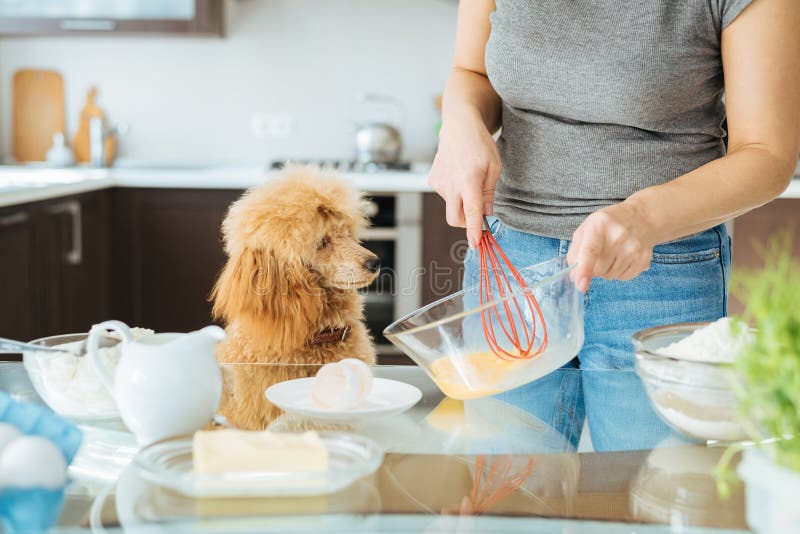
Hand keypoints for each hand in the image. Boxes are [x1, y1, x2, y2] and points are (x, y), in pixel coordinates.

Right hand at [428, 112, 501, 247]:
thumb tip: (486, 213)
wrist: (458, 127)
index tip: (475, 244)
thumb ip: (489, 193)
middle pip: (454, 218)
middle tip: (477, 213)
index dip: (473, 230)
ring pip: (451, 205)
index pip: (471, 212)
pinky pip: (445, 195)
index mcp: (469, 181)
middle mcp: (450, 184)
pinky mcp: (432, 180)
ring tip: (468, 178)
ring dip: (461, 201)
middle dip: (465, 223)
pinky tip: (457, 174)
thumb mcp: (494, 167)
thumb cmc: (480, 145)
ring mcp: (439, 183)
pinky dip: (453, 191)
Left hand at [566, 202, 654, 291]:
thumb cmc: (609, 224)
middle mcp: (619, 236)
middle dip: (593, 268)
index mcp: (600, 224)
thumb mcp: (586, 228)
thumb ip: (575, 251)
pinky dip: (618, 272)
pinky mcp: (643, 259)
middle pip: (598, 269)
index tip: (580, 284)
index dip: (584, 269)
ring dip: (606, 270)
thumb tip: (574, 276)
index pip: (590, 251)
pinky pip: (623, 278)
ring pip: (609, 275)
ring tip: (612, 253)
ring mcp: (633, 248)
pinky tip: (622, 258)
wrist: (642, 218)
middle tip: (598, 255)